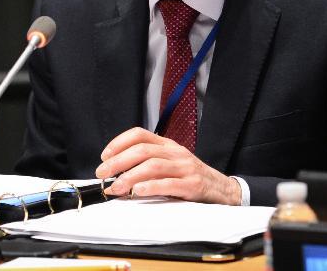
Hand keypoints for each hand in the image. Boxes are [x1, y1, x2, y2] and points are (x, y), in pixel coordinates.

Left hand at [94, 127, 241, 204]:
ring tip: (116, 188)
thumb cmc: (191, 179)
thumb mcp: (171, 165)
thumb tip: (116, 173)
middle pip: (142, 150)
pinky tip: (138, 192)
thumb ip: (148, 166)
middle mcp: (175, 152)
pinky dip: (151, 187)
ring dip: (130, 176)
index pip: (140, 134)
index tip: (104, 156)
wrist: (224, 191)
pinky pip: (169, 184)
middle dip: (118, 161)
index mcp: (168, 145)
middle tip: (103, 174)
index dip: (119, 143)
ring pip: (153, 165)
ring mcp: (185, 168)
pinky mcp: (193, 185)